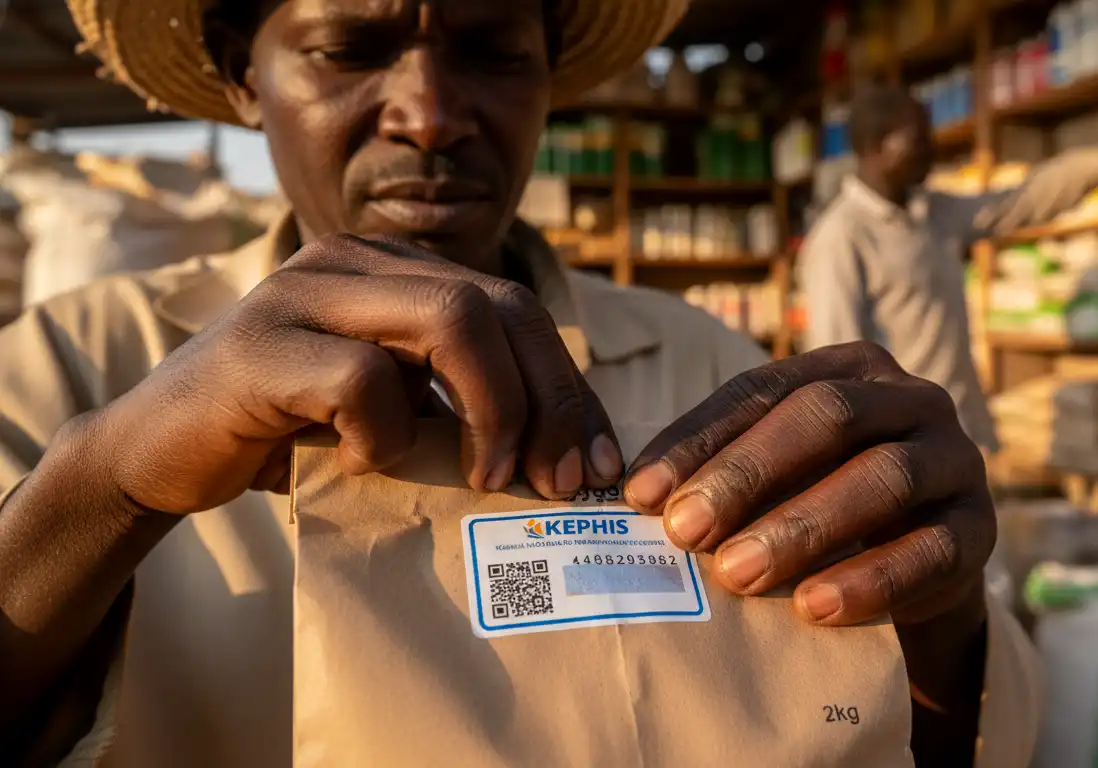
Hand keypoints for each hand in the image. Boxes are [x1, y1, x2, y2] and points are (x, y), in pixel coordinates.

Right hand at [90, 234, 621, 514]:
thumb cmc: (291, 436)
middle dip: (551, 398)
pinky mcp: (260, 345)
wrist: (159, 454)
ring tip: (487, 476)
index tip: (595, 462)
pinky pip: (364, 380)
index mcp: (393, 266)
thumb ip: (459, 400)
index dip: (569, 384)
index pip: (515, 305)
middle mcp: (354, 261)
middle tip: (561, 481)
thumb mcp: (393, 408)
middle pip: (500, 304)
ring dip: (493, 410)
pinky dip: (386, 434)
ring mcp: (304, 292)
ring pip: (451, 320)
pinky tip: (363, 463)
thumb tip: (572, 451)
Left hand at [622, 342, 993, 629]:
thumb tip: (638, 496)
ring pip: (883, 479)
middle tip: (685, 533)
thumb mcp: (780, 475)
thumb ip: (722, 470)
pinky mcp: (980, 528)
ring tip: (738, 575)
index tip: (641, 495)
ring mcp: (954, 458)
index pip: (765, 389)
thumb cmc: (826, 503)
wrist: (922, 564)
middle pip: (827, 417)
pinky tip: (814, 608)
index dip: (700, 439)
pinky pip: (930, 550)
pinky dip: (869, 581)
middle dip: (747, 475)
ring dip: (803, 527)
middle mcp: (911, 398)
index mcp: (850, 368)